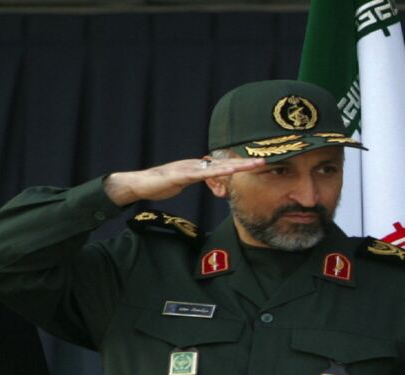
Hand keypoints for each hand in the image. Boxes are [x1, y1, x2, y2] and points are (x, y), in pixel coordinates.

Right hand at [103, 156, 263, 206]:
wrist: (139, 184)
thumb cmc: (160, 184)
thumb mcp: (185, 182)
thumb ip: (198, 180)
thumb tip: (211, 180)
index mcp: (198, 167)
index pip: (224, 165)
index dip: (241, 164)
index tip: (258, 163)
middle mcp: (196, 164)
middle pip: (225, 163)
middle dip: (246, 162)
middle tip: (266, 160)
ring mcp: (189, 168)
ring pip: (217, 167)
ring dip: (236, 166)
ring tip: (254, 164)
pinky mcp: (180, 175)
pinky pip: (200, 174)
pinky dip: (213, 173)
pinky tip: (225, 172)